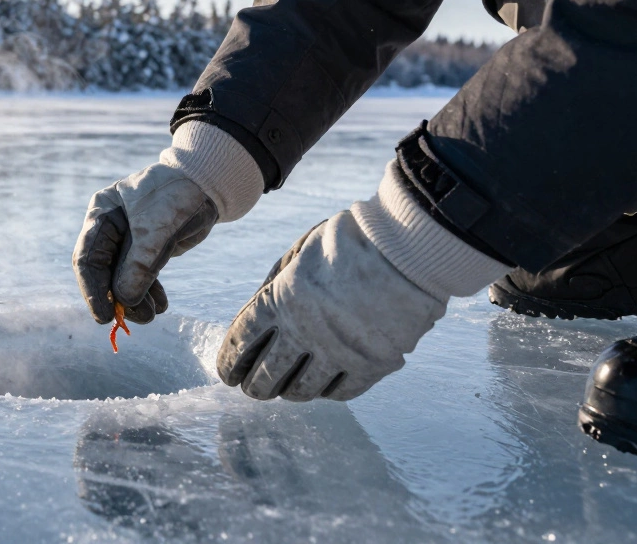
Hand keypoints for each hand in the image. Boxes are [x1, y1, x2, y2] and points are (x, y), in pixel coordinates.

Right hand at [73, 164, 217, 324]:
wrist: (209, 184)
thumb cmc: (178, 196)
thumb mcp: (158, 230)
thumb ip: (140, 265)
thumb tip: (124, 301)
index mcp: (102, 214)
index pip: (87, 258)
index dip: (93, 290)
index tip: (104, 317)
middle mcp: (110, 228)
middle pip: (104, 271)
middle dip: (118, 297)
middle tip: (135, 319)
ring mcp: (128, 240)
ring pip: (124, 277)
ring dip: (137, 299)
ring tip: (152, 315)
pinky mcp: (147, 249)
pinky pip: (142, 276)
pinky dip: (150, 291)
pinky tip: (161, 306)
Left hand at [216, 212, 446, 400]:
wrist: (409, 247)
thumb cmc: (350, 242)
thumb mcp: (299, 254)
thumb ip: (275, 287)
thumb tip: (256, 319)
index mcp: (281, 300)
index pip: (242, 343)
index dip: (230, 363)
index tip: (227, 373)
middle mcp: (305, 332)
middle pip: (267, 376)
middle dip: (255, 386)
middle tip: (253, 388)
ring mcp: (339, 353)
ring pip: (302, 390)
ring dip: (289, 393)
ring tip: (286, 390)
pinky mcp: (372, 365)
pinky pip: (341, 392)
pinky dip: (327, 391)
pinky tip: (323, 385)